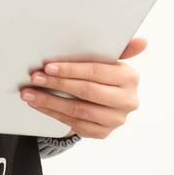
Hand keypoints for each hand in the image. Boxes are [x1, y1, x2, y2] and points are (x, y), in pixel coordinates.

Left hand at [19, 36, 145, 139]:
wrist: (106, 102)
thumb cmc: (104, 75)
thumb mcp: (110, 60)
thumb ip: (121, 49)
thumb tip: (142, 41)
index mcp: (130, 78)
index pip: (96, 72)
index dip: (71, 69)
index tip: (48, 66)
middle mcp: (127, 101)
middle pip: (86, 91)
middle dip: (57, 84)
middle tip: (36, 78)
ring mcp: (116, 119)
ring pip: (77, 110)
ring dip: (49, 101)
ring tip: (30, 93)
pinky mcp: (103, 133)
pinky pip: (74, 124)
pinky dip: (53, 114)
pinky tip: (39, 105)